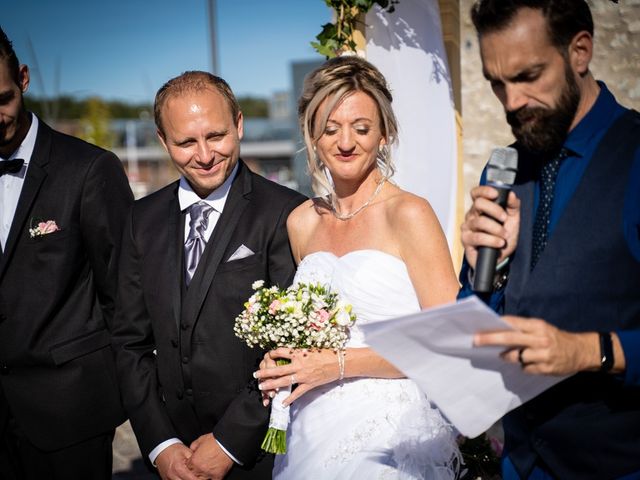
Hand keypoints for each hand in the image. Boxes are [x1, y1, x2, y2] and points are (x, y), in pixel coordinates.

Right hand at [156, 443, 199, 479]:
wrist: (162, 448)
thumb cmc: (174, 449)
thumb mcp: (187, 452)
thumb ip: (194, 461)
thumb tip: (202, 467)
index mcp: (179, 468)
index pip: (192, 479)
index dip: (199, 479)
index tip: (203, 477)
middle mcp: (173, 475)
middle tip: (198, 477)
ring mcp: (168, 479)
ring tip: (191, 476)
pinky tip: (185, 477)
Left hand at [186, 433, 233, 479]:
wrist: (228, 443)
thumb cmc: (215, 440)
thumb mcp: (201, 439)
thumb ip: (194, 446)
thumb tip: (192, 449)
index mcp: (195, 461)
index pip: (188, 466)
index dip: (191, 463)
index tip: (194, 461)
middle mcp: (200, 469)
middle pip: (193, 474)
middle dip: (195, 470)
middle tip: (200, 465)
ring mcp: (209, 473)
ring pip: (201, 479)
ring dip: (202, 475)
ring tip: (206, 469)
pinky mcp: (218, 476)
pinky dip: (212, 478)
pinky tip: (213, 475)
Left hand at [255, 348, 338, 405]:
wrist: (339, 362)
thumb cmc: (327, 353)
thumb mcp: (311, 348)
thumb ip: (299, 352)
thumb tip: (289, 353)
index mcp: (299, 353)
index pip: (280, 352)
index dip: (271, 354)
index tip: (267, 355)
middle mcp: (299, 364)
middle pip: (277, 369)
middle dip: (265, 372)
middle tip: (255, 374)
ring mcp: (303, 375)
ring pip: (283, 381)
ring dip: (271, 384)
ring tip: (262, 387)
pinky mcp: (309, 384)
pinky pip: (297, 393)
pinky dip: (289, 399)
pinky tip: (282, 403)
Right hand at [460, 186, 520, 269]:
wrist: (500, 258)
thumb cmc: (504, 238)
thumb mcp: (513, 220)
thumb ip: (513, 206)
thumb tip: (511, 194)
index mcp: (481, 208)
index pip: (476, 193)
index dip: (484, 190)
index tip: (495, 194)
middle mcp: (472, 215)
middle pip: (478, 204)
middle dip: (495, 210)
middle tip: (504, 218)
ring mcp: (467, 228)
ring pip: (480, 222)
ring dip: (496, 229)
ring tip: (504, 236)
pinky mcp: (466, 240)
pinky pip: (478, 237)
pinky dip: (492, 240)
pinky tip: (499, 243)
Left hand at [474, 315, 599, 375]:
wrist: (580, 351)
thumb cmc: (555, 337)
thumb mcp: (541, 328)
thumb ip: (523, 329)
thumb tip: (499, 331)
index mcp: (538, 326)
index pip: (513, 323)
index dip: (496, 325)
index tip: (481, 326)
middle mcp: (540, 339)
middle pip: (510, 339)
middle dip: (490, 339)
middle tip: (476, 340)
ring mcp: (543, 355)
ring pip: (515, 357)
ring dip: (508, 356)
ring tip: (508, 354)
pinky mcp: (545, 369)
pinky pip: (525, 368)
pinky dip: (524, 366)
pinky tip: (530, 362)